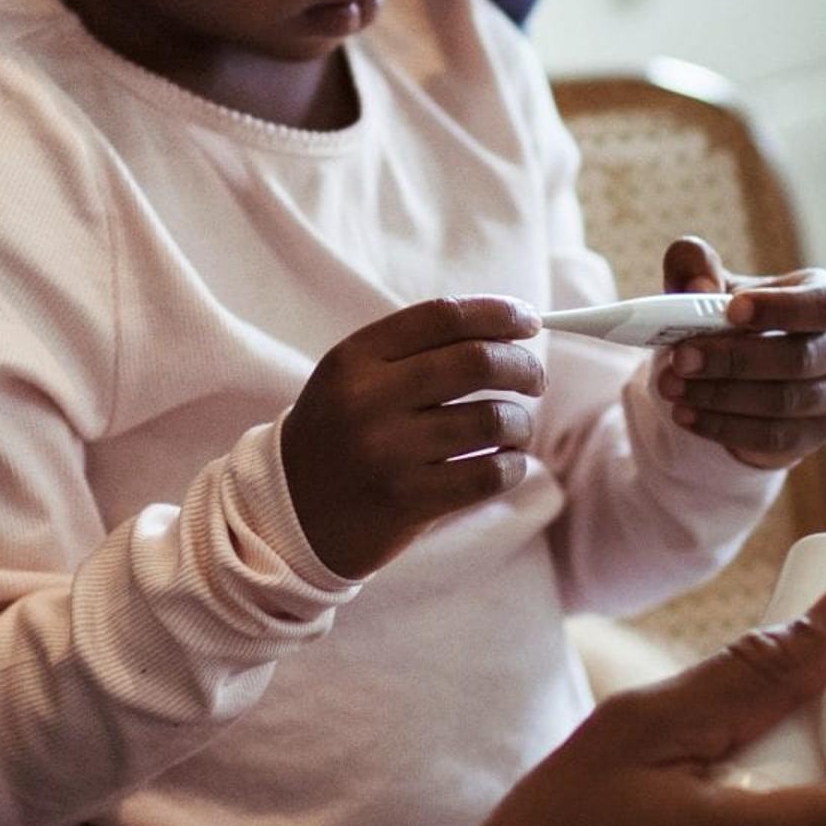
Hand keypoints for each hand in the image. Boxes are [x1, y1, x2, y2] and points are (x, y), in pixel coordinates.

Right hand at [281, 296, 546, 577]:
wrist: (289, 513)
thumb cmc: (341, 435)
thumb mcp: (355, 379)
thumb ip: (419, 351)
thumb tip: (511, 329)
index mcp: (355, 358)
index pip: (443, 316)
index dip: (497, 313)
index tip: (530, 322)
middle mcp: (367, 400)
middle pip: (476, 362)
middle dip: (523, 366)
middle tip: (535, 380)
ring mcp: (386, 453)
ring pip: (492, 419)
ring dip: (521, 422)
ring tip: (516, 429)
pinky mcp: (406, 501)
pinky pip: (489, 474)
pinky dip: (513, 465)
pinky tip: (507, 463)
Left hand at [655, 235, 825, 469]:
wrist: (743, 368)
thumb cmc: (734, 315)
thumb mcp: (712, 283)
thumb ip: (695, 266)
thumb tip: (697, 287)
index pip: (821, 304)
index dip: (780, 309)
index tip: (731, 310)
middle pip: (799, 359)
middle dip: (734, 359)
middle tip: (681, 358)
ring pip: (783, 402)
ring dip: (721, 396)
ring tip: (672, 387)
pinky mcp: (814, 434)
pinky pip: (772, 437)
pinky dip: (723, 427)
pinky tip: (686, 414)